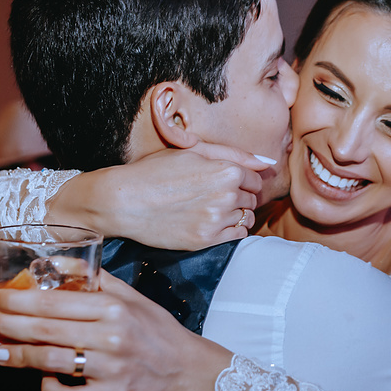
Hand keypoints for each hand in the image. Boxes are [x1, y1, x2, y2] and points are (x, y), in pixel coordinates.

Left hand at [0, 271, 228, 390]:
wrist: (182, 366)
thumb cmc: (152, 326)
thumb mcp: (128, 294)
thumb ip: (92, 277)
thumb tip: (53, 262)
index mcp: (112, 307)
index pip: (53, 301)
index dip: (17, 300)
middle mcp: (110, 336)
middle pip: (44, 329)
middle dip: (6, 323)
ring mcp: (108, 369)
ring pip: (50, 362)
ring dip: (16, 356)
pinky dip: (48, 388)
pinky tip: (39, 378)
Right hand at [48, 143, 268, 250]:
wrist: (124, 201)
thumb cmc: (155, 171)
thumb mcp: (193, 151)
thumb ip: (234, 155)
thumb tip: (266, 163)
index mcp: (226, 170)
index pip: (255, 178)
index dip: (242, 178)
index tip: (225, 180)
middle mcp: (227, 195)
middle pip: (251, 198)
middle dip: (240, 195)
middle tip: (215, 194)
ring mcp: (217, 219)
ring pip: (246, 217)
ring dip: (236, 213)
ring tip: (212, 208)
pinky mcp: (207, 239)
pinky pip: (237, 235)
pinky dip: (231, 229)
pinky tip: (212, 221)